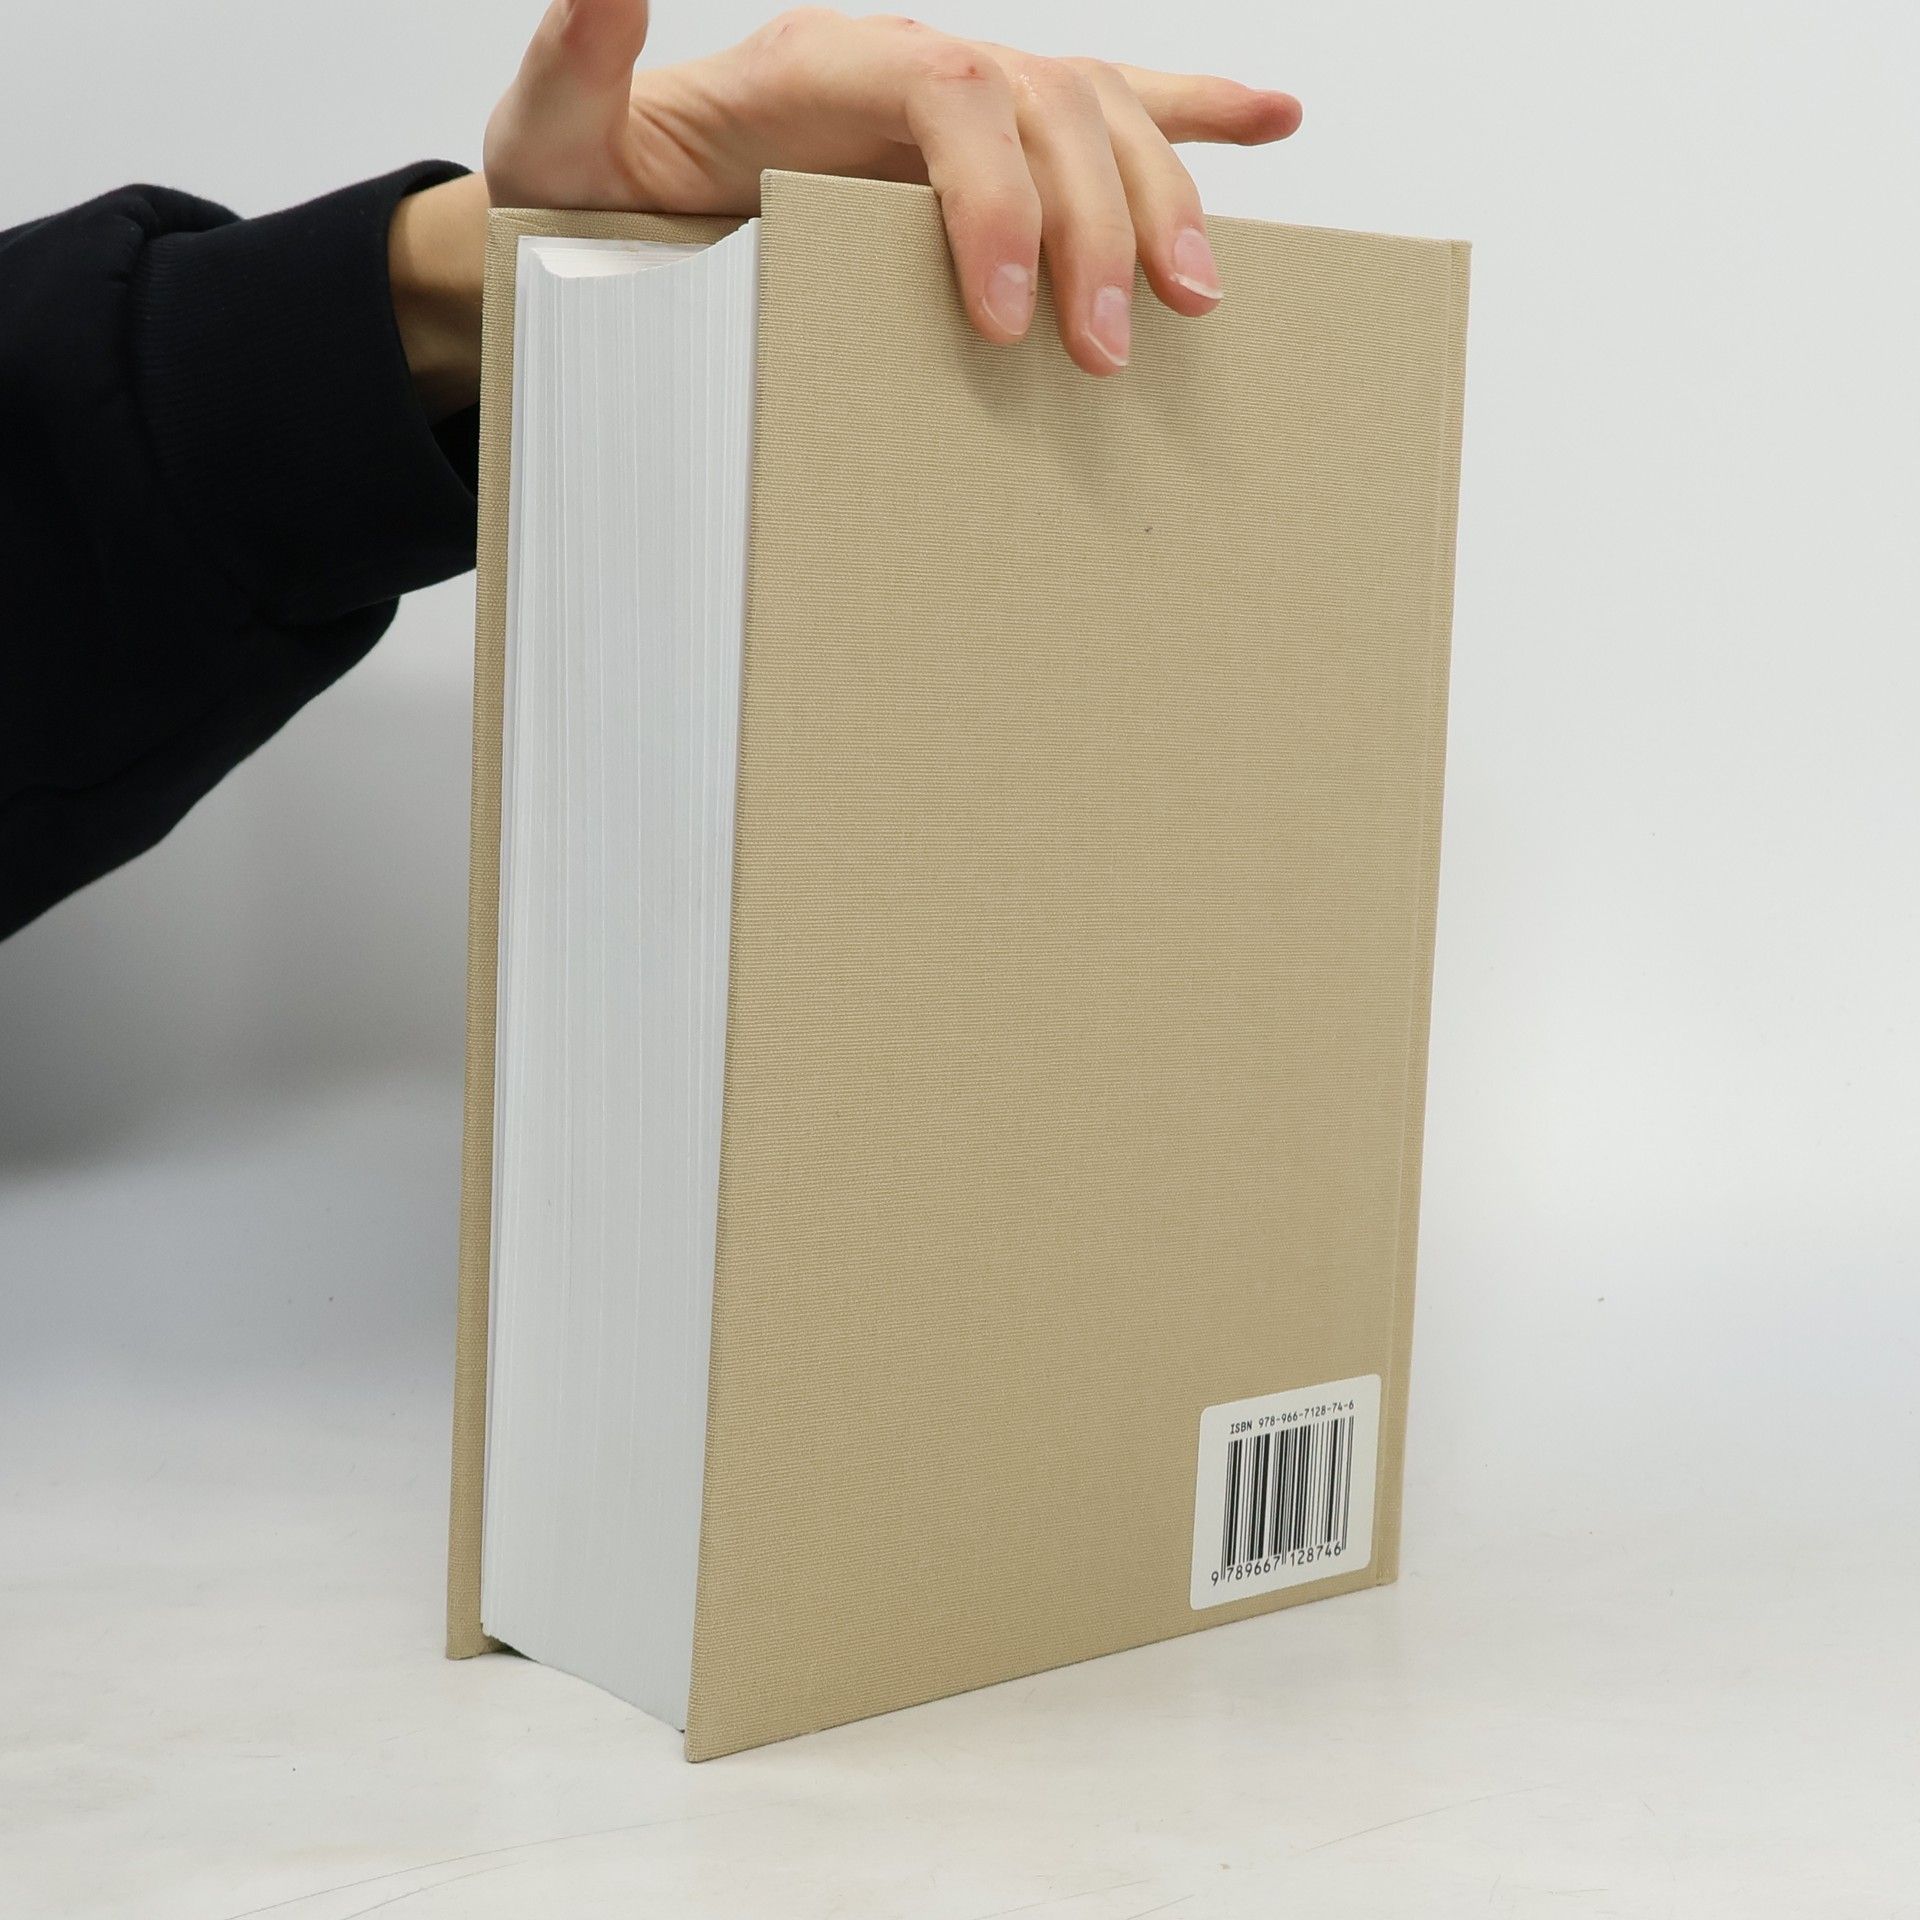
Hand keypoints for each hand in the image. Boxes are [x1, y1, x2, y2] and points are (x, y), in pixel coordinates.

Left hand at [484, 3, 1300, 376]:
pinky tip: (1270, 124)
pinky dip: (1193, 112)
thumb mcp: (555, 131)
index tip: (1002, 318)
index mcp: (819, 65)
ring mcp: (954, 104)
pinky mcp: (984, 152)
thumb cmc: (590, 185)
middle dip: (1097, 224)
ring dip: (1163, 197)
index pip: (948, 92)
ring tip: (1197, 297)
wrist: (612, 204)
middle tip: (1109, 350)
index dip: (996, 195)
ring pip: (1097, 110)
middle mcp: (903, 69)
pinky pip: (1106, 110)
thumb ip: (580, 58)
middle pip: (1047, 101)